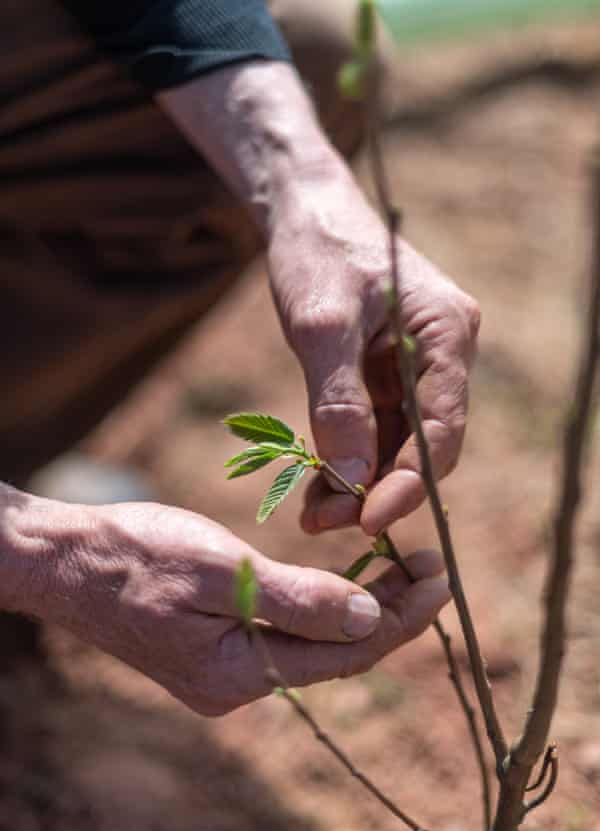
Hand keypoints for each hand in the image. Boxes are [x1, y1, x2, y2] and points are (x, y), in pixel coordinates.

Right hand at [15, 496, 448, 714]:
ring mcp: (226, 671)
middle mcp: (237, 686)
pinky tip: (344, 578)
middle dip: (389, 610)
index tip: (441, 573)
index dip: (401, 616)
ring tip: (402, 564)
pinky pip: (288, 635)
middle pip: (336, 653)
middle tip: (432, 562)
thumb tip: (369, 618)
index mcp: (238, 674)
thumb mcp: (218, 569)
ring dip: (359, 605)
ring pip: (315, 644)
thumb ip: (296, 599)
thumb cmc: (134, 555)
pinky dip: (322, 605)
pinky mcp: (217, 649)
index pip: (344, 653)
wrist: (66, 560)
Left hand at [268, 165, 479, 535]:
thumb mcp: (322, 326)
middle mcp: (443, 354)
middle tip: (323, 524)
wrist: (302, 209)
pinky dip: (348, 456)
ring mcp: (416, 363)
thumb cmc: (317, 251)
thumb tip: (351, 482)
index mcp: (447, 334)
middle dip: (376, 489)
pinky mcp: (387, 370)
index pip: (441, 430)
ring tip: (313, 514)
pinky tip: (318, 484)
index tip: (366, 521)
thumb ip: (338, 403)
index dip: (408, 484)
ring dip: (359, 480)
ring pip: (396, 442)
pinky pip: (375, 425)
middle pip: (421, 443)